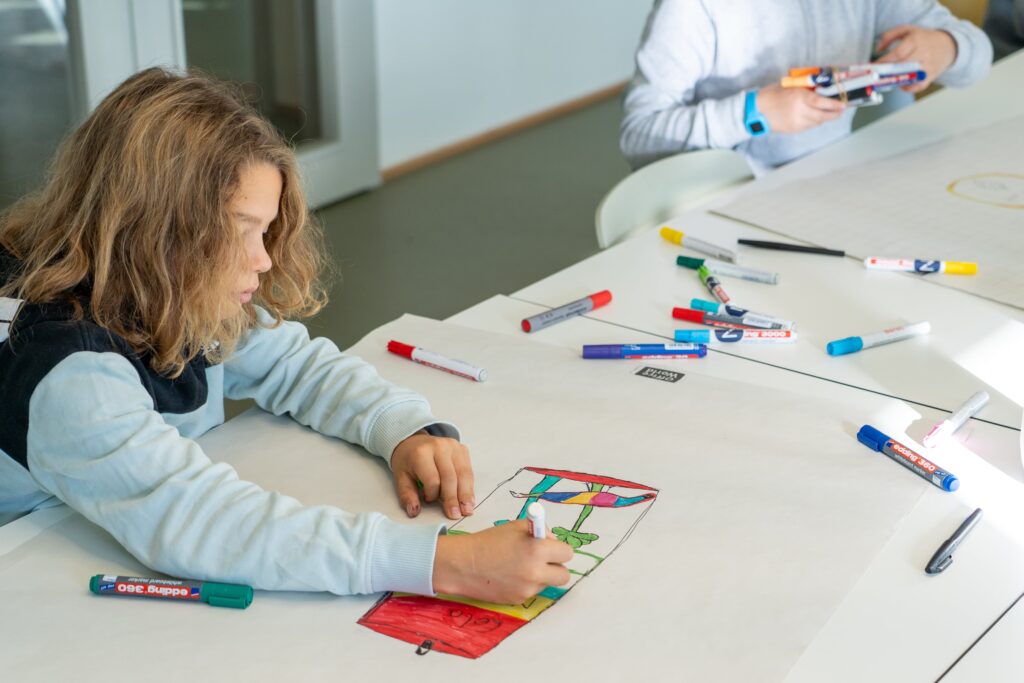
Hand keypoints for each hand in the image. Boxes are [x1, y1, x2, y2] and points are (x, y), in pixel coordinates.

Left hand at [391, 432, 473, 519]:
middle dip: (453, 498)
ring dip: (466, 494)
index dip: (433, 493)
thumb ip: (407, 495)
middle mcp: (439, 447)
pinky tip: (469, 499)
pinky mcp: (462, 449)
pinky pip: (468, 470)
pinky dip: (469, 486)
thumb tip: (414, 511)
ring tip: (467, 510)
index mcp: (421, 453)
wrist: (414, 442)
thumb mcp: (401, 477)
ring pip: (463, 474)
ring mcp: (453, 446)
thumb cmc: (408, 461)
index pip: (432, 479)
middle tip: (455, 515)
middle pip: (450, 477)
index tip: (429, 500)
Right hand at [432, 520, 573, 603]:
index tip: (550, 547)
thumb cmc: (490, 541)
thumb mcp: (517, 527)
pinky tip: (509, 576)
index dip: (558, 549)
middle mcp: (536, 572)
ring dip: (540, 576)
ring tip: (519, 566)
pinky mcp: (518, 600)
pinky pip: (532, 591)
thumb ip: (540, 532)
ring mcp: (527, 589)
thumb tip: (554, 542)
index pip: (567, 553)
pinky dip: (526, 584)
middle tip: (544, 560)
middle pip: (564, 575)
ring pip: (547, 583)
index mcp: (537, 550)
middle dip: (556, 567)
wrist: (464, 564)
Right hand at [755, 84, 845, 134]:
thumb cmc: (773, 94)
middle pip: (823, 116)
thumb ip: (807, 85)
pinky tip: (814, 117)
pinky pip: (809, 126)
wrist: (757, 110)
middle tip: (840, 111)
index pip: (822, 102)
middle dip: (834, 114)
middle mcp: (800, 111)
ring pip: (817, 122)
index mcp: (800, 97)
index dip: (835, 105)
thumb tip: (824, 84)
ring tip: (829, 113)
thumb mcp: (790, 84)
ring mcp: (797, 122)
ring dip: (825, 118)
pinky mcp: (793, 129)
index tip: (843, 105)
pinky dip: (814, 122)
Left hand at [876, 25, 956, 92]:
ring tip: (886, 79)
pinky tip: (901, 84)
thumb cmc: (923, 38)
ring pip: (909, 77)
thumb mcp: (907, 30)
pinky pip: (918, 87)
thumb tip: (878, 49)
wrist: (948, 45)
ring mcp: (928, 67)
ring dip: (896, 81)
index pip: (898, 53)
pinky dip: (907, 88)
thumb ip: (889, 36)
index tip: (875, 65)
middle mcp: (923, 54)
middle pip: (902, 66)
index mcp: (916, 40)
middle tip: (876, 75)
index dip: (885, 61)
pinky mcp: (931, 77)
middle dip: (887, 72)